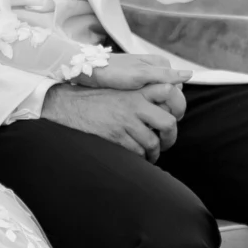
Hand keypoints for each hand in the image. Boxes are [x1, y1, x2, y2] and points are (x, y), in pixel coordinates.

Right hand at [40, 82, 177, 158]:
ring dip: (155, 153)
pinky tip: (137, 156)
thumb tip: (164, 108)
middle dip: (171, 138)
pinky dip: (140, 157)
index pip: (170, 91)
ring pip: (153, 142)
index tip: (175, 117)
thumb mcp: (121, 89)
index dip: (178, 107)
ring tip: (151, 155)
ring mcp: (125, 120)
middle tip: (167, 142)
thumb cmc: (96, 99)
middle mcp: (134, 103)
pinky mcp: (116, 135)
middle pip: (168, 122)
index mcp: (137, 89)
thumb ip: (141, 94)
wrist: (69, 106)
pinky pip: (137, 152)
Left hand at [74, 55, 185, 115]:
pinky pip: (148, 97)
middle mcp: (155, 68)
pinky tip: (137, 112)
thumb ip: (165, 75)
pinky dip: (145, 105)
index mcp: (160, 64)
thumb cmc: (113, 72)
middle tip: (151, 117)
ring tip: (144, 117)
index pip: (177, 89)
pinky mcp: (135, 83)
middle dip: (163, 106)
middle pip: (169, 93)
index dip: (171, 103)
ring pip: (159, 97)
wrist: (88, 70)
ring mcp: (145, 76)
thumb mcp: (140, 75)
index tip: (161, 113)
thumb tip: (190, 75)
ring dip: (154, 107)